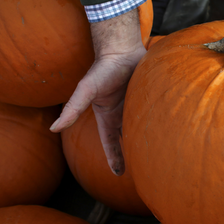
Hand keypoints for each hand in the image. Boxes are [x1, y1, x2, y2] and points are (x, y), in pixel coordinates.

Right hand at [49, 8, 146, 174]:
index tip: (119, 174)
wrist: (122, 49)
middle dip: (132, 153)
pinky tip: (169, 132)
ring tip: (158, 156)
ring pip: (141, 128)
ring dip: (147, 139)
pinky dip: (159, 123)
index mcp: (107, 116)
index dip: (114, 158)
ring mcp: (135, 106)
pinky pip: (154, 114)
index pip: (110, 143)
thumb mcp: (85, 91)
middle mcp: (121, 113)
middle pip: (127, 139)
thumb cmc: (102, 69)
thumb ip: (72, 109)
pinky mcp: (148, 98)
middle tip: (144, 170)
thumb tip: (53, 128)